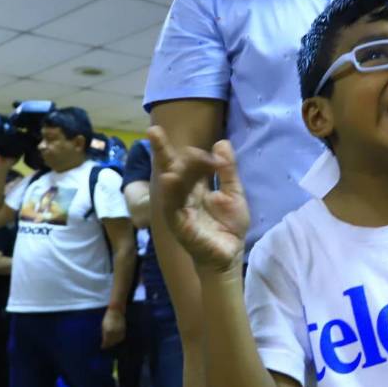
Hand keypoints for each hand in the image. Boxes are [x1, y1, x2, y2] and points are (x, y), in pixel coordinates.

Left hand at [101, 308, 125, 347]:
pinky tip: (116, 340)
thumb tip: (103, 340)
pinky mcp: (124, 329)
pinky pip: (121, 337)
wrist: (116, 311)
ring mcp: (120, 331)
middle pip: (112, 342)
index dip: (104, 345)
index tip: (102, 347)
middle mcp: (115, 332)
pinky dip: (118, 339)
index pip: (106, 341)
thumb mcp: (103, 326)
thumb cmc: (108, 318)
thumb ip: (104, 333)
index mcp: (108, 331)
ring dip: (114, 343)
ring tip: (111, 344)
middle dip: (109, 345)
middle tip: (106, 346)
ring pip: (117, 340)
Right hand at [149, 127, 248, 273]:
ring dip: (168, 171)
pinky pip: (172, 209)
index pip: (186, 164)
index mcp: (195, 187)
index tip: (211, 150)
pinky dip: (171, 195)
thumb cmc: (229, 225)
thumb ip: (227, 170)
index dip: (192, 153)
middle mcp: (182, 196)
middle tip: (153, 131)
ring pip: (170, 188)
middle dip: (161, 152)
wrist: (231, 254)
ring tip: (165, 153)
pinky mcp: (180, 226)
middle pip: (170, 170)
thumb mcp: (233, 193)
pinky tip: (169, 181)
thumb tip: (221, 142)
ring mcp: (179, 211)